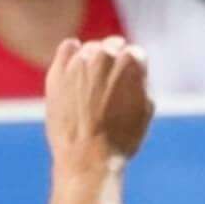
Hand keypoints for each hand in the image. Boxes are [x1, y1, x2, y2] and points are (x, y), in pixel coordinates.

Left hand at [40, 31, 155, 169]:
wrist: (87, 157)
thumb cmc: (121, 138)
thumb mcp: (146, 108)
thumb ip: (141, 79)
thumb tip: (134, 67)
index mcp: (131, 62)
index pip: (135, 53)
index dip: (134, 70)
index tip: (129, 85)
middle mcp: (105, 55)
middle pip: (113, 46)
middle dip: (115, 61)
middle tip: (111, 87)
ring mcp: (79, 61)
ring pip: (91, 48)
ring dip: (94, 60)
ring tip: (92, 88)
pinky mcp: (58, 71)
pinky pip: (67, 49)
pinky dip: (72, 54)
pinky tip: (76, 69)